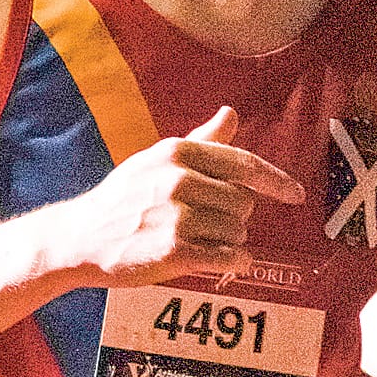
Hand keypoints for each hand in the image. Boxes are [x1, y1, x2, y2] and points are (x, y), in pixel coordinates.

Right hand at [59, 106, 304, 284]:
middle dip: (236, 215)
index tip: (297, 194)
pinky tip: (224, 261)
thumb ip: (201, 140)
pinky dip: (234, 262)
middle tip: (209, 222)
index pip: (243, 164)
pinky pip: (228, 257)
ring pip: (238, 231)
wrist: (80, 238)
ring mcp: (177, 216)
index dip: (276, 180)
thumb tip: (231, 113)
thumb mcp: (157, 159)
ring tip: (202, 240)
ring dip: (230, 240)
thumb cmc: (123, 198)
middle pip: (245, 202)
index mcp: (178, 152)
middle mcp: (179, 180)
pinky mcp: (175, 252)